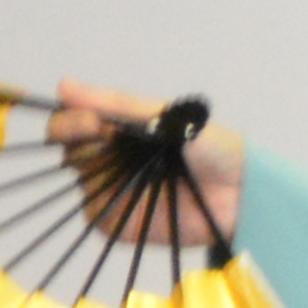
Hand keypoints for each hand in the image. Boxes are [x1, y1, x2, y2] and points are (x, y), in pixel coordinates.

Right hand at [50, 82, 245, 245]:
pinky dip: (102, 206)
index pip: (69, 121)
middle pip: (66, 150)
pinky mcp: (118, 222)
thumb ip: (117, 105)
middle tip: (103, 137)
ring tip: (123, 167)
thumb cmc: (212, 147)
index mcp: (114, 129)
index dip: (68, 121)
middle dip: (77, 142)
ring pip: (77, 182)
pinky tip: (124, 196)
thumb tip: (63, 85)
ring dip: (92, 173)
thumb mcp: (166, 117)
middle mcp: (106, 158)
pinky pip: (94, 215)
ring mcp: (109, 190)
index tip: (91, 122)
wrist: (244, 192)